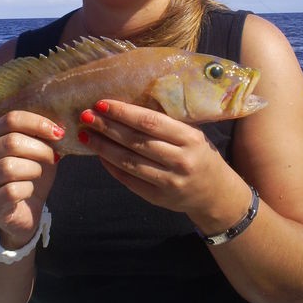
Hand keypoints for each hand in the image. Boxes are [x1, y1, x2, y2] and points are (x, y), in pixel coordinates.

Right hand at [0, 110, 62, 248]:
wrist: (25, 212)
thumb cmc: (31, 175)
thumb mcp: (40, 150)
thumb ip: (44, 135)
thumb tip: (61, 123)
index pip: (10, 119)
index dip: (37, 123)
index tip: (58, 132)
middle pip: (10, 142)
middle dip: (40, 148)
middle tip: (53, 156)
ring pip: (9, 167)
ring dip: (34, 169)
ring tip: (39, 173)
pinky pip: (11, 191)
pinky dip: (28, 189)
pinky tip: (30, 190)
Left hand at [78, 100, 230, 216]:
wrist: (216, 193)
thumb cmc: (199, 154)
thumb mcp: (192, 134)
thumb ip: (166, 124)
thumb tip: (125, 108)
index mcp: (189, 138)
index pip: (150, 122)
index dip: (124, 112)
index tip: (102, 103)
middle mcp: (180, 160)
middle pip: (136, 141)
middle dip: (107, 127)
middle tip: (86, 116)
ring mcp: (169, 182)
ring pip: (129, 162)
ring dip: (104, 147)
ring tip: (86, 135)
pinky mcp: (158, 199)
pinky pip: (129, 180)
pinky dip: (112, 167)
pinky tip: (99, 155)